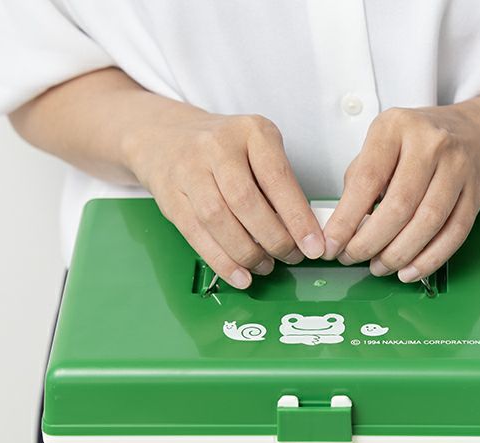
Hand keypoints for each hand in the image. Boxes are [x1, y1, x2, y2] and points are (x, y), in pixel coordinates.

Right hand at [125, 108, 323, 287]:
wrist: (166, 137)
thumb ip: (279, 186)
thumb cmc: (226, 150)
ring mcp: (189, 171)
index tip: (312, 245)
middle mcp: (216, 146)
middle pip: (245, 201)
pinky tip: (240, 275)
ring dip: (246, 252)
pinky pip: (196, 235)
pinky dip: (221, 261)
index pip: (277, 177)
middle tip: (290, 257)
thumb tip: (303, 234)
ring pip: (218, 219)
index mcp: (250, 131)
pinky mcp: (171, 197)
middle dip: (273, 238)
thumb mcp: (259, 150)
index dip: (297, 217)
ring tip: (265, 266)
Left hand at [322, 105, 479, 280]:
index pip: (366, 180)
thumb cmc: (418, 143)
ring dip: (398, 255)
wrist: (476, 132)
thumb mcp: (382, 144)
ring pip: (427, 223)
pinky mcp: (475, 192)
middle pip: (398, 206)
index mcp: (395, 128)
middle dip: (370, 243)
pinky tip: (409, 271)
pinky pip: (453, 234)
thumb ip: (360, 181)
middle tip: (353, 258)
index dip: (346, 220)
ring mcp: (457, 167)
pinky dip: (429, 260)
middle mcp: (430, 143)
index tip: (331, 246)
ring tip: (379, 266)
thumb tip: (342, 230)